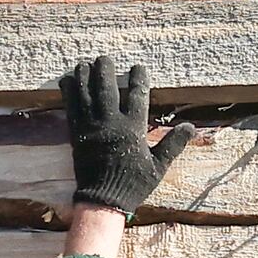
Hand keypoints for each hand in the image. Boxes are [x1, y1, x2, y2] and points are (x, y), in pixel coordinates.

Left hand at [63, 55, 165, 212]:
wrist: (103, 199)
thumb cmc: (133, 183)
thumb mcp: (159, 166)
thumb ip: (173, 144)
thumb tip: (190, 127)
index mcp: (133, 128)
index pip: (137, 96)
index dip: (138, 80)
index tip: (138, 67)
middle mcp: (111, 123)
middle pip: (107, 89)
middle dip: (105, 71)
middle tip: (104, 58)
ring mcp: (91, 127)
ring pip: (86, 94)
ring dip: (84, 76)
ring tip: (84, 63)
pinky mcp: (76, 134)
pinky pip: (71, 108)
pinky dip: (69, 92)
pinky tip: (67, 80)